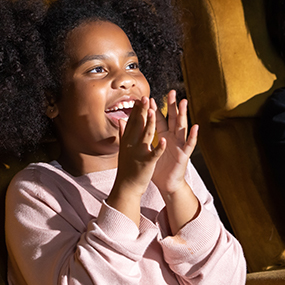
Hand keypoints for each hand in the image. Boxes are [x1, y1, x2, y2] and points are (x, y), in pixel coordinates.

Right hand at [107, 97, 165, 223]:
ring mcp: (140, 153)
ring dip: (150, 123)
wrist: (126, 186)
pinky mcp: (147, 162)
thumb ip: (123, 133)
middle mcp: (132, 144)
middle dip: (143, 111)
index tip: (140, 98)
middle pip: (139, 125)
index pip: (133, 122)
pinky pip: (154, 153)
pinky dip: (159, 147)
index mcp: (129, 140)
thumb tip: (121, 120)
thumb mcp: (124, 148)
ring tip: (153, 111)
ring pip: (146, 135)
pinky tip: (164, 140)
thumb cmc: (127, 167)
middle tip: (145, 97)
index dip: (137, 109)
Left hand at [150, 91, 197, 194]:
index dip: (155, 110)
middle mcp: (173, 138)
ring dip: (183, 115)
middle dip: (172, 106)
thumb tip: (131, 130)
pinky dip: (193, 136)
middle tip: (171, 92)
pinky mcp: (184, 154)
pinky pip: (190, 144)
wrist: (166, 184)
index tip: (149, 98)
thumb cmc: (158, 168)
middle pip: (172, 119)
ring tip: (184, 103)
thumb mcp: (148, 151)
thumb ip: (142, 138)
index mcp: (164, 136)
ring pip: (182, 127)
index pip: (159, 120)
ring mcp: (180, 145)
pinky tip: (196, 127)